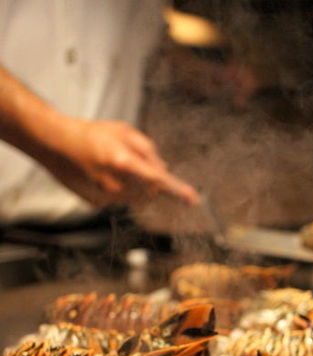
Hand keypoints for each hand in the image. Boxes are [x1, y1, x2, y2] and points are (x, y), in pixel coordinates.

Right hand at [40, 117, 199, 206]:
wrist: (56, 144)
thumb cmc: (91, 134)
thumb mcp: (124, 130)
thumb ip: (148, 149)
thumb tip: (164, 170)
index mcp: (123, 162)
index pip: (158, 180)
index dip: (177, 189)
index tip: (193, 198)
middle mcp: (116, 184)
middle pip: (150, 191)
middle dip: (151, 181)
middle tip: (135, 162)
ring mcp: (105, 197)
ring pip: (136, 198)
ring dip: (135, 185)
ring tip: (115, 166)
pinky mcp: (97, 204)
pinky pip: (119, 201)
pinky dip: (119, 190)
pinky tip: (103, 175)